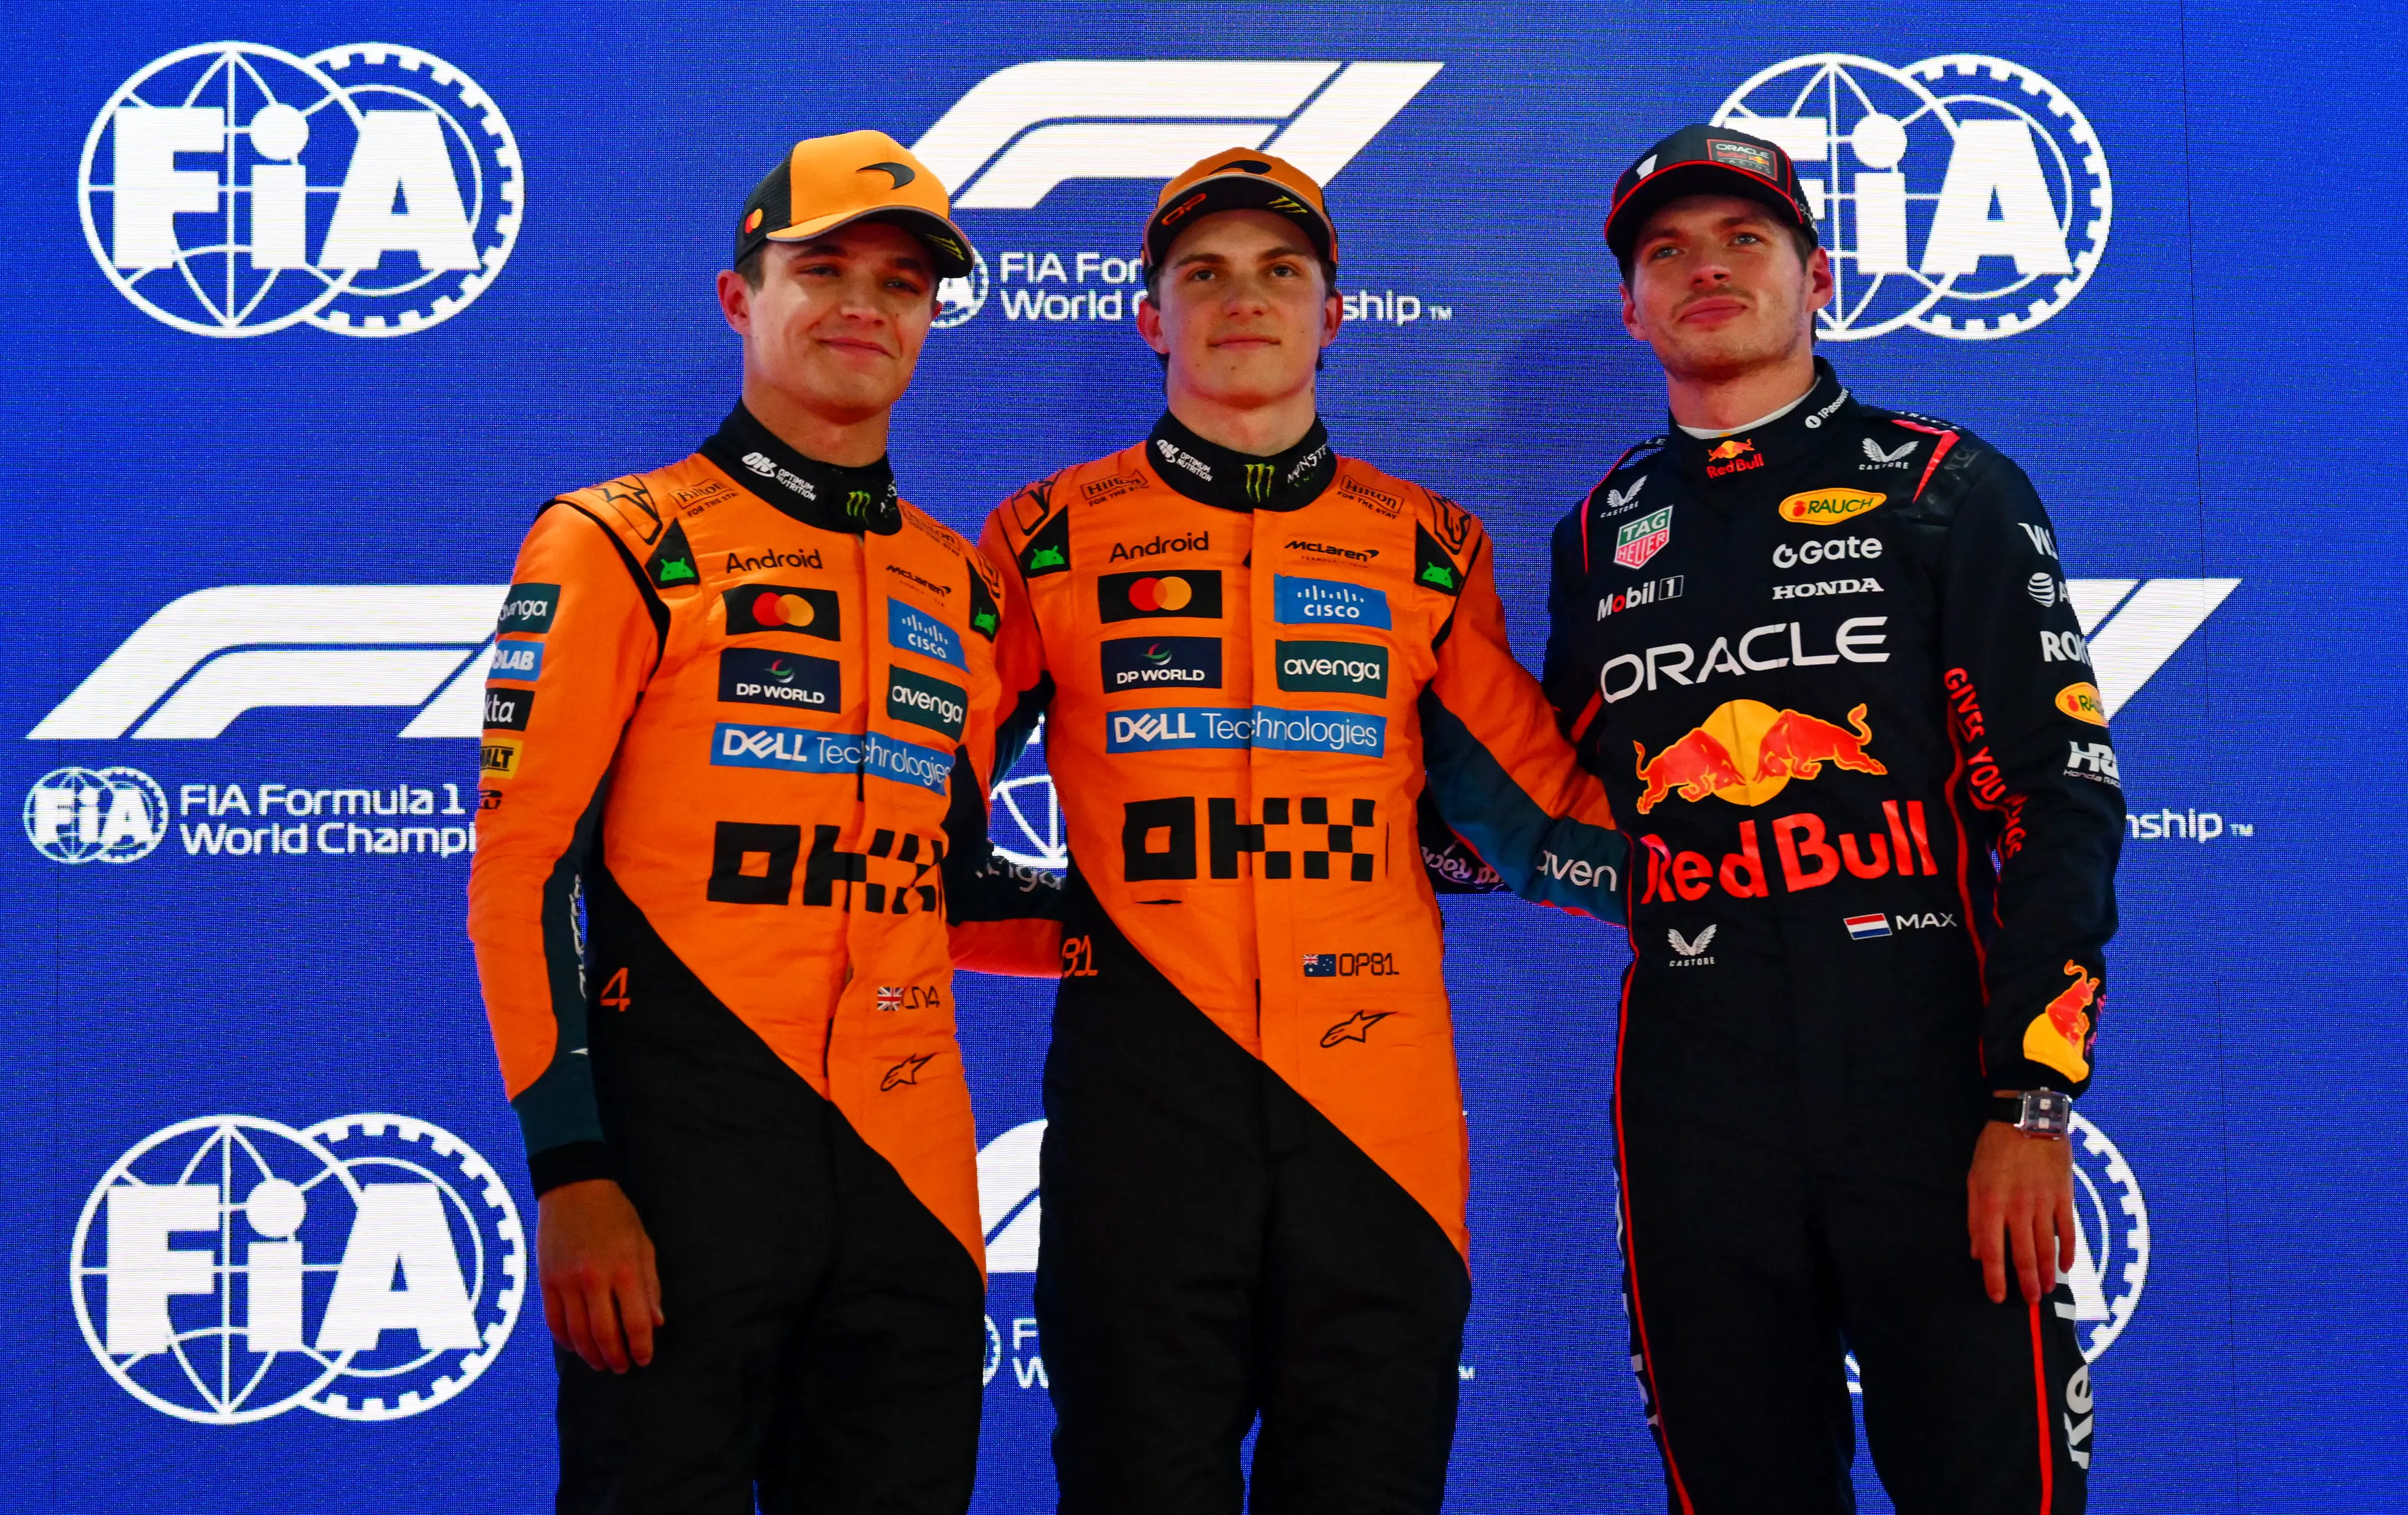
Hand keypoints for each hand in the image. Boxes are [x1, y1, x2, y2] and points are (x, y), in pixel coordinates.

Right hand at [537, 1179, 663, 1371]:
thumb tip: (657, 1323)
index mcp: (625, 1269)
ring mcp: (566, 1281)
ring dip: (591, 1355)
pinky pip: (554, 1321)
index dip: (641, 1347)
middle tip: (622, 1368)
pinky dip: (565, 1340)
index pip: (635, 1322)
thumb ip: (650, 1286)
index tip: (644, 1359)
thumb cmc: (616, 1216)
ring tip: (601, 1364)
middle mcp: (594, 1279)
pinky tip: (576, 1347)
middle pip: (604, 1334)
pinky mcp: (546, 1280)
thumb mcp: (643, 1245)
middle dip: (616, 1358)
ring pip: (577, 1333)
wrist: (574, 1188)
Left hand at [1967, 1119, 2075, 1305]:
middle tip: (2029, 1302)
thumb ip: (1976, 1217)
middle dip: (2026, 1283)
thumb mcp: (1974, 1179)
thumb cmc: (1995, 1148)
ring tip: (2046, 1289)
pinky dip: (2068, 1251)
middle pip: (2024, 1255)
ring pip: (2047, 1247)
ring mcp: (2044, 1203)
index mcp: (1992, 1204)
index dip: (1995, 1278)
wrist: (2028, 1118)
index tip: (1997, 1297)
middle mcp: (2018, 1208)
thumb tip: (1977, 1252)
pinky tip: (2067, 1266)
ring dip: (2047, 1272)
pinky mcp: (2064, 1196)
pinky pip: (2068, 1230)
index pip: (1993, 1252)